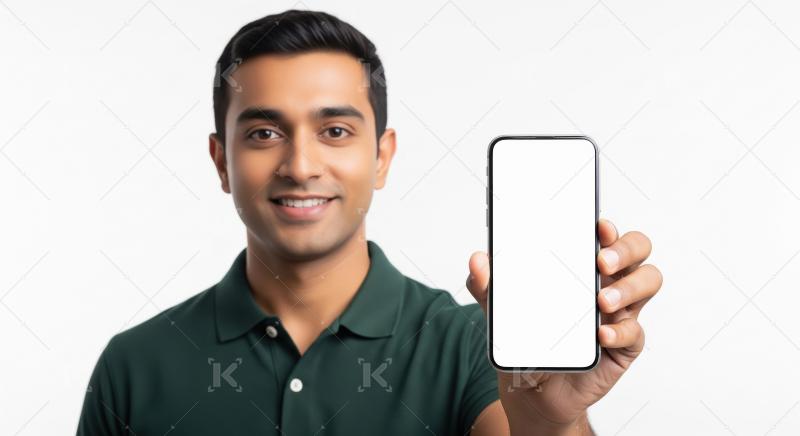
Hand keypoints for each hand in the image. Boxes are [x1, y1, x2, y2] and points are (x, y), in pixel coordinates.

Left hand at [466, 218, 662, 432]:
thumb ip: (487, 285)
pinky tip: (601, 334)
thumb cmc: (526, 339)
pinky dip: (620, 330)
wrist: (531, 390)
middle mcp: (607, 281)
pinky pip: (635, 331)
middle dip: (625, 249)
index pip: (606, 235)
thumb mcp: (501, 310)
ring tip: (602, 300)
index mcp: (581, 266)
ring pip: (648, 282)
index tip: (597, 225)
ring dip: (629, 286)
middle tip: (600, 261)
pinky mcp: (624, 344)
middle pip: (637, 250)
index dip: (608, 227)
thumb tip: (477, 260)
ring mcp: (619, 312)